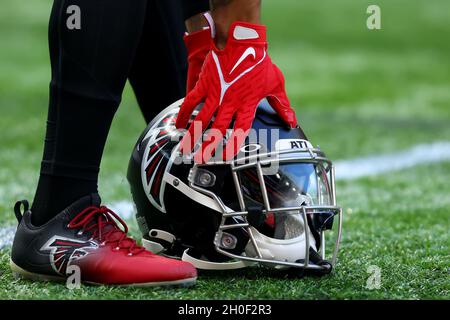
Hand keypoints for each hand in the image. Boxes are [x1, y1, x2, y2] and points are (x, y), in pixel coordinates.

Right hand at [176, 22, 296, 162]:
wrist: (241, 41)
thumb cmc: (259, 61)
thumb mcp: (275, 84)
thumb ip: (282, 105)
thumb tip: (291, 120)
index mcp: (246, 105)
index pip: (239, 132)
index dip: (232, 146)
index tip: (225, 157)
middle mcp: (229, 103)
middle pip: (217, 130)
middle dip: (207, 146)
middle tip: (200, 158)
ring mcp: (215, 94)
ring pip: (201, 120)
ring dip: (192, 135)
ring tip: (185, 147)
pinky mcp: (204, 85)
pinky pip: (190, 102)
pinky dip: (183, 114)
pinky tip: (178, 124)